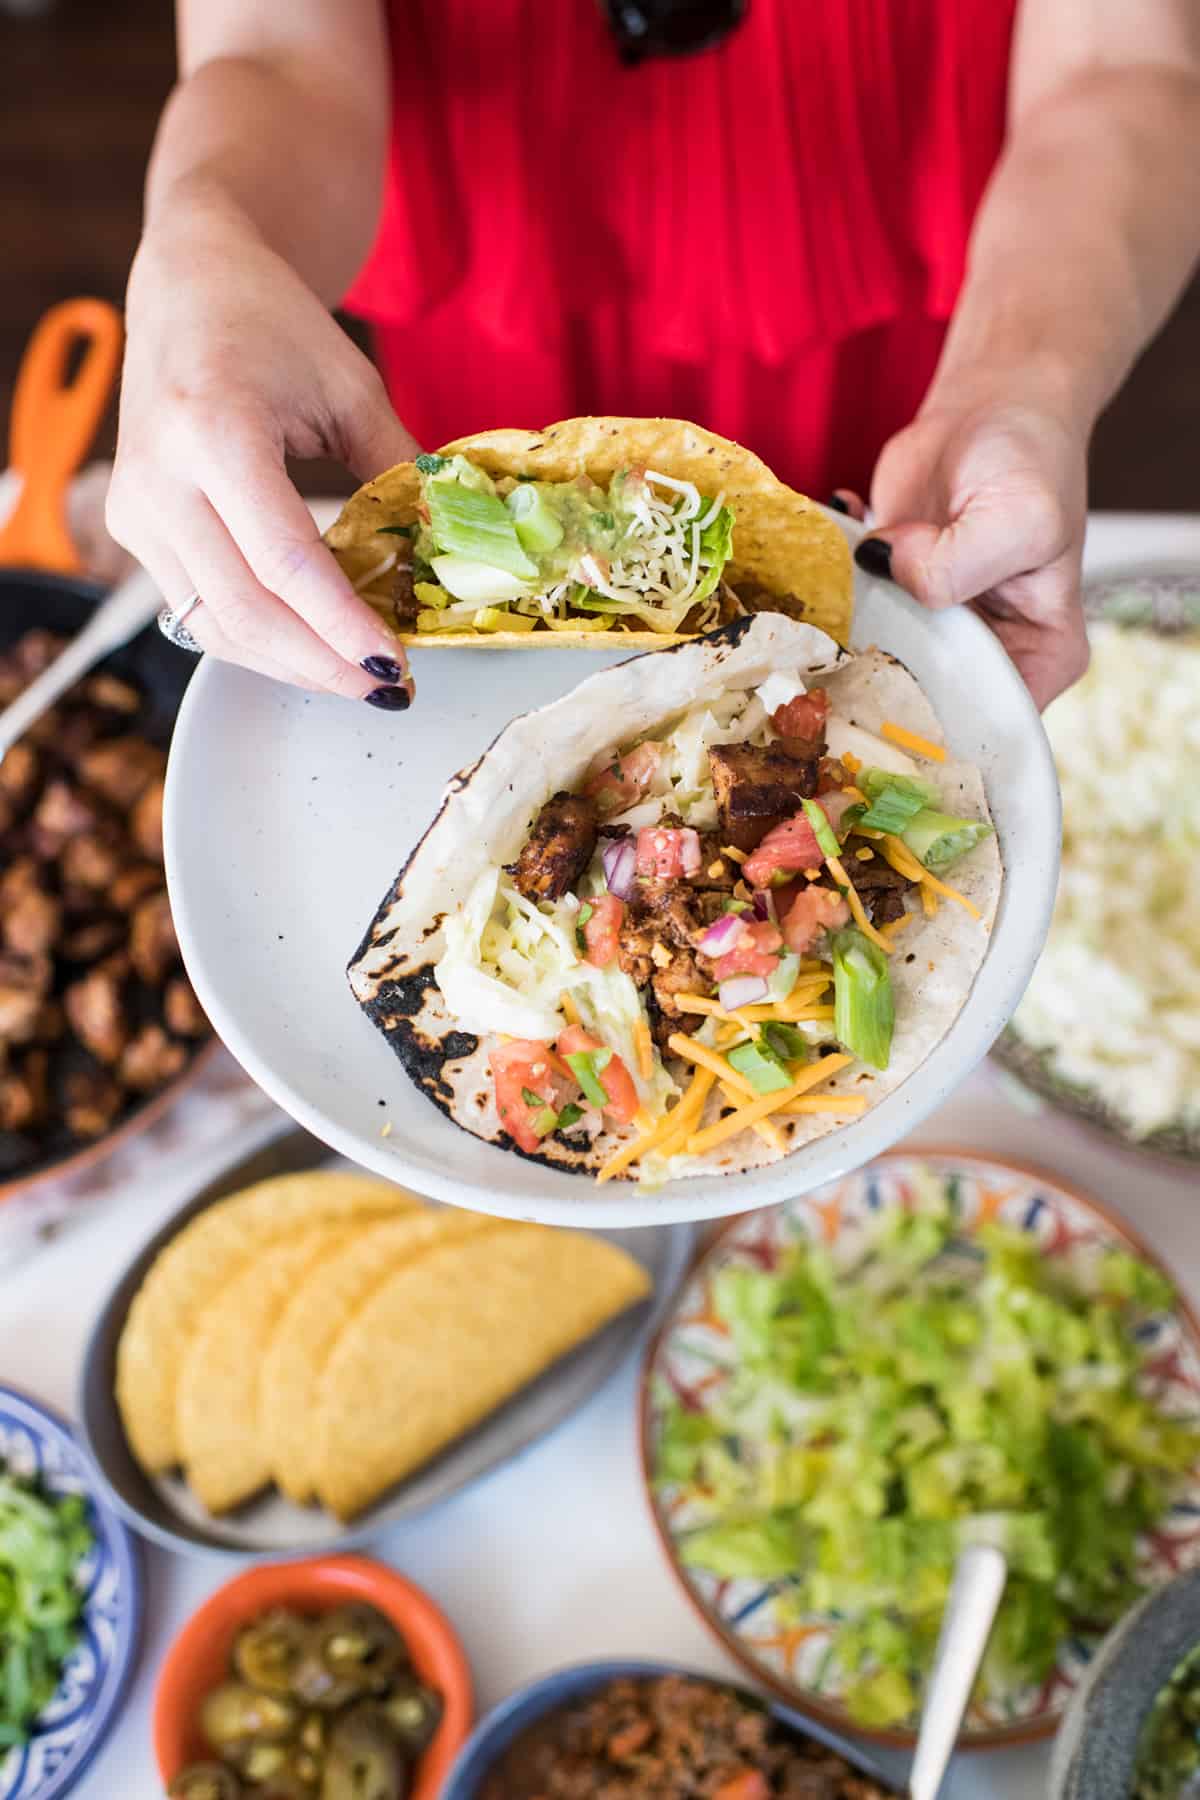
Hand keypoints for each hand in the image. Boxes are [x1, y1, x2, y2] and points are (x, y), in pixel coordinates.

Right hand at [107, 203, 418, 705]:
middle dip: (323, 664)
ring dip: (293, 665)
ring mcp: (136, 510)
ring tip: (359, 676)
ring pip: (215, 627)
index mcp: (214, 430)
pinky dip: (261, 640)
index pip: (285, 562)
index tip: (395, 665)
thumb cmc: (273, 326)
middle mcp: (160, 478)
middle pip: (245, 611)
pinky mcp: (132, 530)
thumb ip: (399, 472)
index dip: (343, 627)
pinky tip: (313, 645)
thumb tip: (451, 557)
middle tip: (388, 688)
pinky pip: (198, 612)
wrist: (189, 286)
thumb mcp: (353, 388)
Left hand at [852, 391, 1089, 708]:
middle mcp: (984, 657)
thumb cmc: (1031, 461)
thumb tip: (884, 568)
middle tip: (826, 659)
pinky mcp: (887, 598)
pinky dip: (828, 579)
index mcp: (1039, 661)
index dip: (932, 731)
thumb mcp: (1018, 516)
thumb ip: (954, 565)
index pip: (985, 730)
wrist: (992, 407)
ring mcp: (930, 630)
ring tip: (824, 595)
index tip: (876, 710)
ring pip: (873, 663)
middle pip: (921, 707)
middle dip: (873, 686)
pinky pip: (845, 613)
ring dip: (840, 631)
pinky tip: (838, 534)